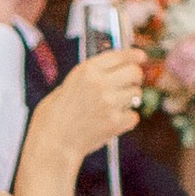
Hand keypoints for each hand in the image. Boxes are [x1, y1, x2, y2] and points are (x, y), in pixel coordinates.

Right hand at [26, 47, 144, 164]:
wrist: (54, 140)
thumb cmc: (58, 112)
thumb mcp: (71, 82)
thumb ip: (94, 74)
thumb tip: (119, 67)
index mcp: (87, 70)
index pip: (120, 56)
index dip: (133, 55)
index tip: (140, 57)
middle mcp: (100, 83)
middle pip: (134, 73)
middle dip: (134, 77)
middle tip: (129, 84)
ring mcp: (109, 103)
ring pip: (136, 94)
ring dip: (129, 99)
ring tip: (113, 106)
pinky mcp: (115, 122)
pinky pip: (133, 116)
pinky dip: (126, 119)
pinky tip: (113, 120)